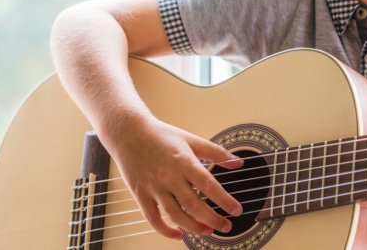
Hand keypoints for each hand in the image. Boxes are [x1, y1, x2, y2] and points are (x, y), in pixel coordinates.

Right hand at [107, 117, 243, 238]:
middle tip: (226, 227)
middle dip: (212, 219)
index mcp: (184, 162)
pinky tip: (178, 234)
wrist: (128, 133)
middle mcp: (169, 177)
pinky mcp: (140, 195)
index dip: (224, 200)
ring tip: (207, 232)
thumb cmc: (161, 135)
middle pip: (193, 204)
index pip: (208, 185)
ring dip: (193, 227)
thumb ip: (216, 152)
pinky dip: (165, 230)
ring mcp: (154, 188)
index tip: (236, 210)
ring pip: (175, 214)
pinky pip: (152, 218)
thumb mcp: (191, 139)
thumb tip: (238, 162)